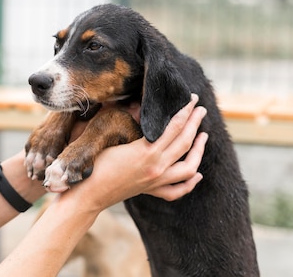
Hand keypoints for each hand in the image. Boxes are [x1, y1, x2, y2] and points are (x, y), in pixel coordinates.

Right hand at [60, 94, 206, 210]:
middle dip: (195, 123)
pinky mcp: (152, 191)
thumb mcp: (113, 139)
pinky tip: (197, 174)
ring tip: (203, 136)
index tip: (192, 99)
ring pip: (189, 167)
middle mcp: (157, 167)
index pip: (174, 127)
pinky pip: (178, 190)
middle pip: (185, 143)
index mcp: (147, 152)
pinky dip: (191, 182)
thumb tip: (140, 107)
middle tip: (201, 110)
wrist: (89, 192)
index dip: (185, 111)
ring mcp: (157, 181)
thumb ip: (130, 124)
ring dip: (199, 151)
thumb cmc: (96, 164)